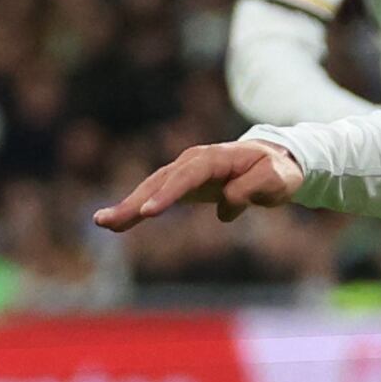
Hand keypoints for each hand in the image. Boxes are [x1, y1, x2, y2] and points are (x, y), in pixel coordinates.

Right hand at [93, 139, 305, 230]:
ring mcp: (185, 171)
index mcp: (216, 158)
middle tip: (107, 221)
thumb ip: (252, 189)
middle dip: (134, 201)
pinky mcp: (182, 184)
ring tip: (103, 222)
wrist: (277, 162)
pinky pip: (155, 196)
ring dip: (127, 206)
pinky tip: (116, 223)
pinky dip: (136, 209)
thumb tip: (226, 207)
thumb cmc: (278, 171)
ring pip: (151, 188)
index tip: (148, 212)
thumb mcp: (276, 180)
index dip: (168, 194)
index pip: (188, 176)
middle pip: (160, 181)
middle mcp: (193, 161)